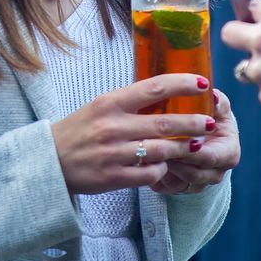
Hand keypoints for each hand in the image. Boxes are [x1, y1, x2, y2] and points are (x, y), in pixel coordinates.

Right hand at [49, 75, 217, 195]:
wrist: (49, 161)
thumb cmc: (79, 130)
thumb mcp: (99, 107)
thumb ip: (129, 102)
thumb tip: (165, 92)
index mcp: (110, 103)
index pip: (154, 88)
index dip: (183, 84)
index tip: (203, 83)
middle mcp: (113, 126)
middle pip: (166, 122)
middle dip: (194, 123)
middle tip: (211, 122)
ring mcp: (114, 153)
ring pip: (162, 150)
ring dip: (184, 149)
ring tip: (196, 146)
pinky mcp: (114, 177)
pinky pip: (151, 174)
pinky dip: (162, 170)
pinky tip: (165, 166)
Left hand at [153, 89, 239, 194]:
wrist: (204, 135)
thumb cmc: (212, 117)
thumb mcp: (218, 108)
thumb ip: (218, 102)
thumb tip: (211, 95)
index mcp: (229, 154)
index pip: (210, 157)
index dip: (190, 149)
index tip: (172, 136)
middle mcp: (216, 173)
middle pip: (193, 173)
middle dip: (173, 160)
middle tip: (152, 145)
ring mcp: (198, 184)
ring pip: (178, 183)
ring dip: (162, 169)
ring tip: (146, 152)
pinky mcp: (180, 189)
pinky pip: (166, 188)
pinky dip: (155, 177)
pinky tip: (143, 163)